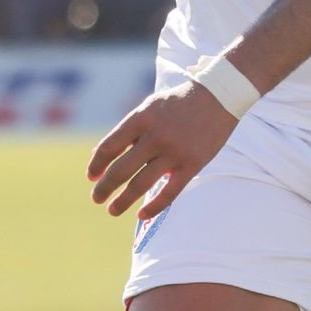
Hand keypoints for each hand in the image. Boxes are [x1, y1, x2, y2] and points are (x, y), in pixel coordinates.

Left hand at [86, 79, 237, 219]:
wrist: (219, 95)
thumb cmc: (179, 102)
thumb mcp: (149, 108)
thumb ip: (127, 131)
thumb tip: (97, 155)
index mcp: (141, 118)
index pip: (109, 147)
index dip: (96, 164)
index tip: (91, 176)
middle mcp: (155, 136)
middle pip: (120, 170)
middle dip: (104, 188)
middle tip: (96, 198)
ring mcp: (174, 151)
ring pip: (140, 185)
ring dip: (122, 201)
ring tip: (112, 210)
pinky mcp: (192, 164)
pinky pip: (169, 193)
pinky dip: (153, 207)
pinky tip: (142, 215)